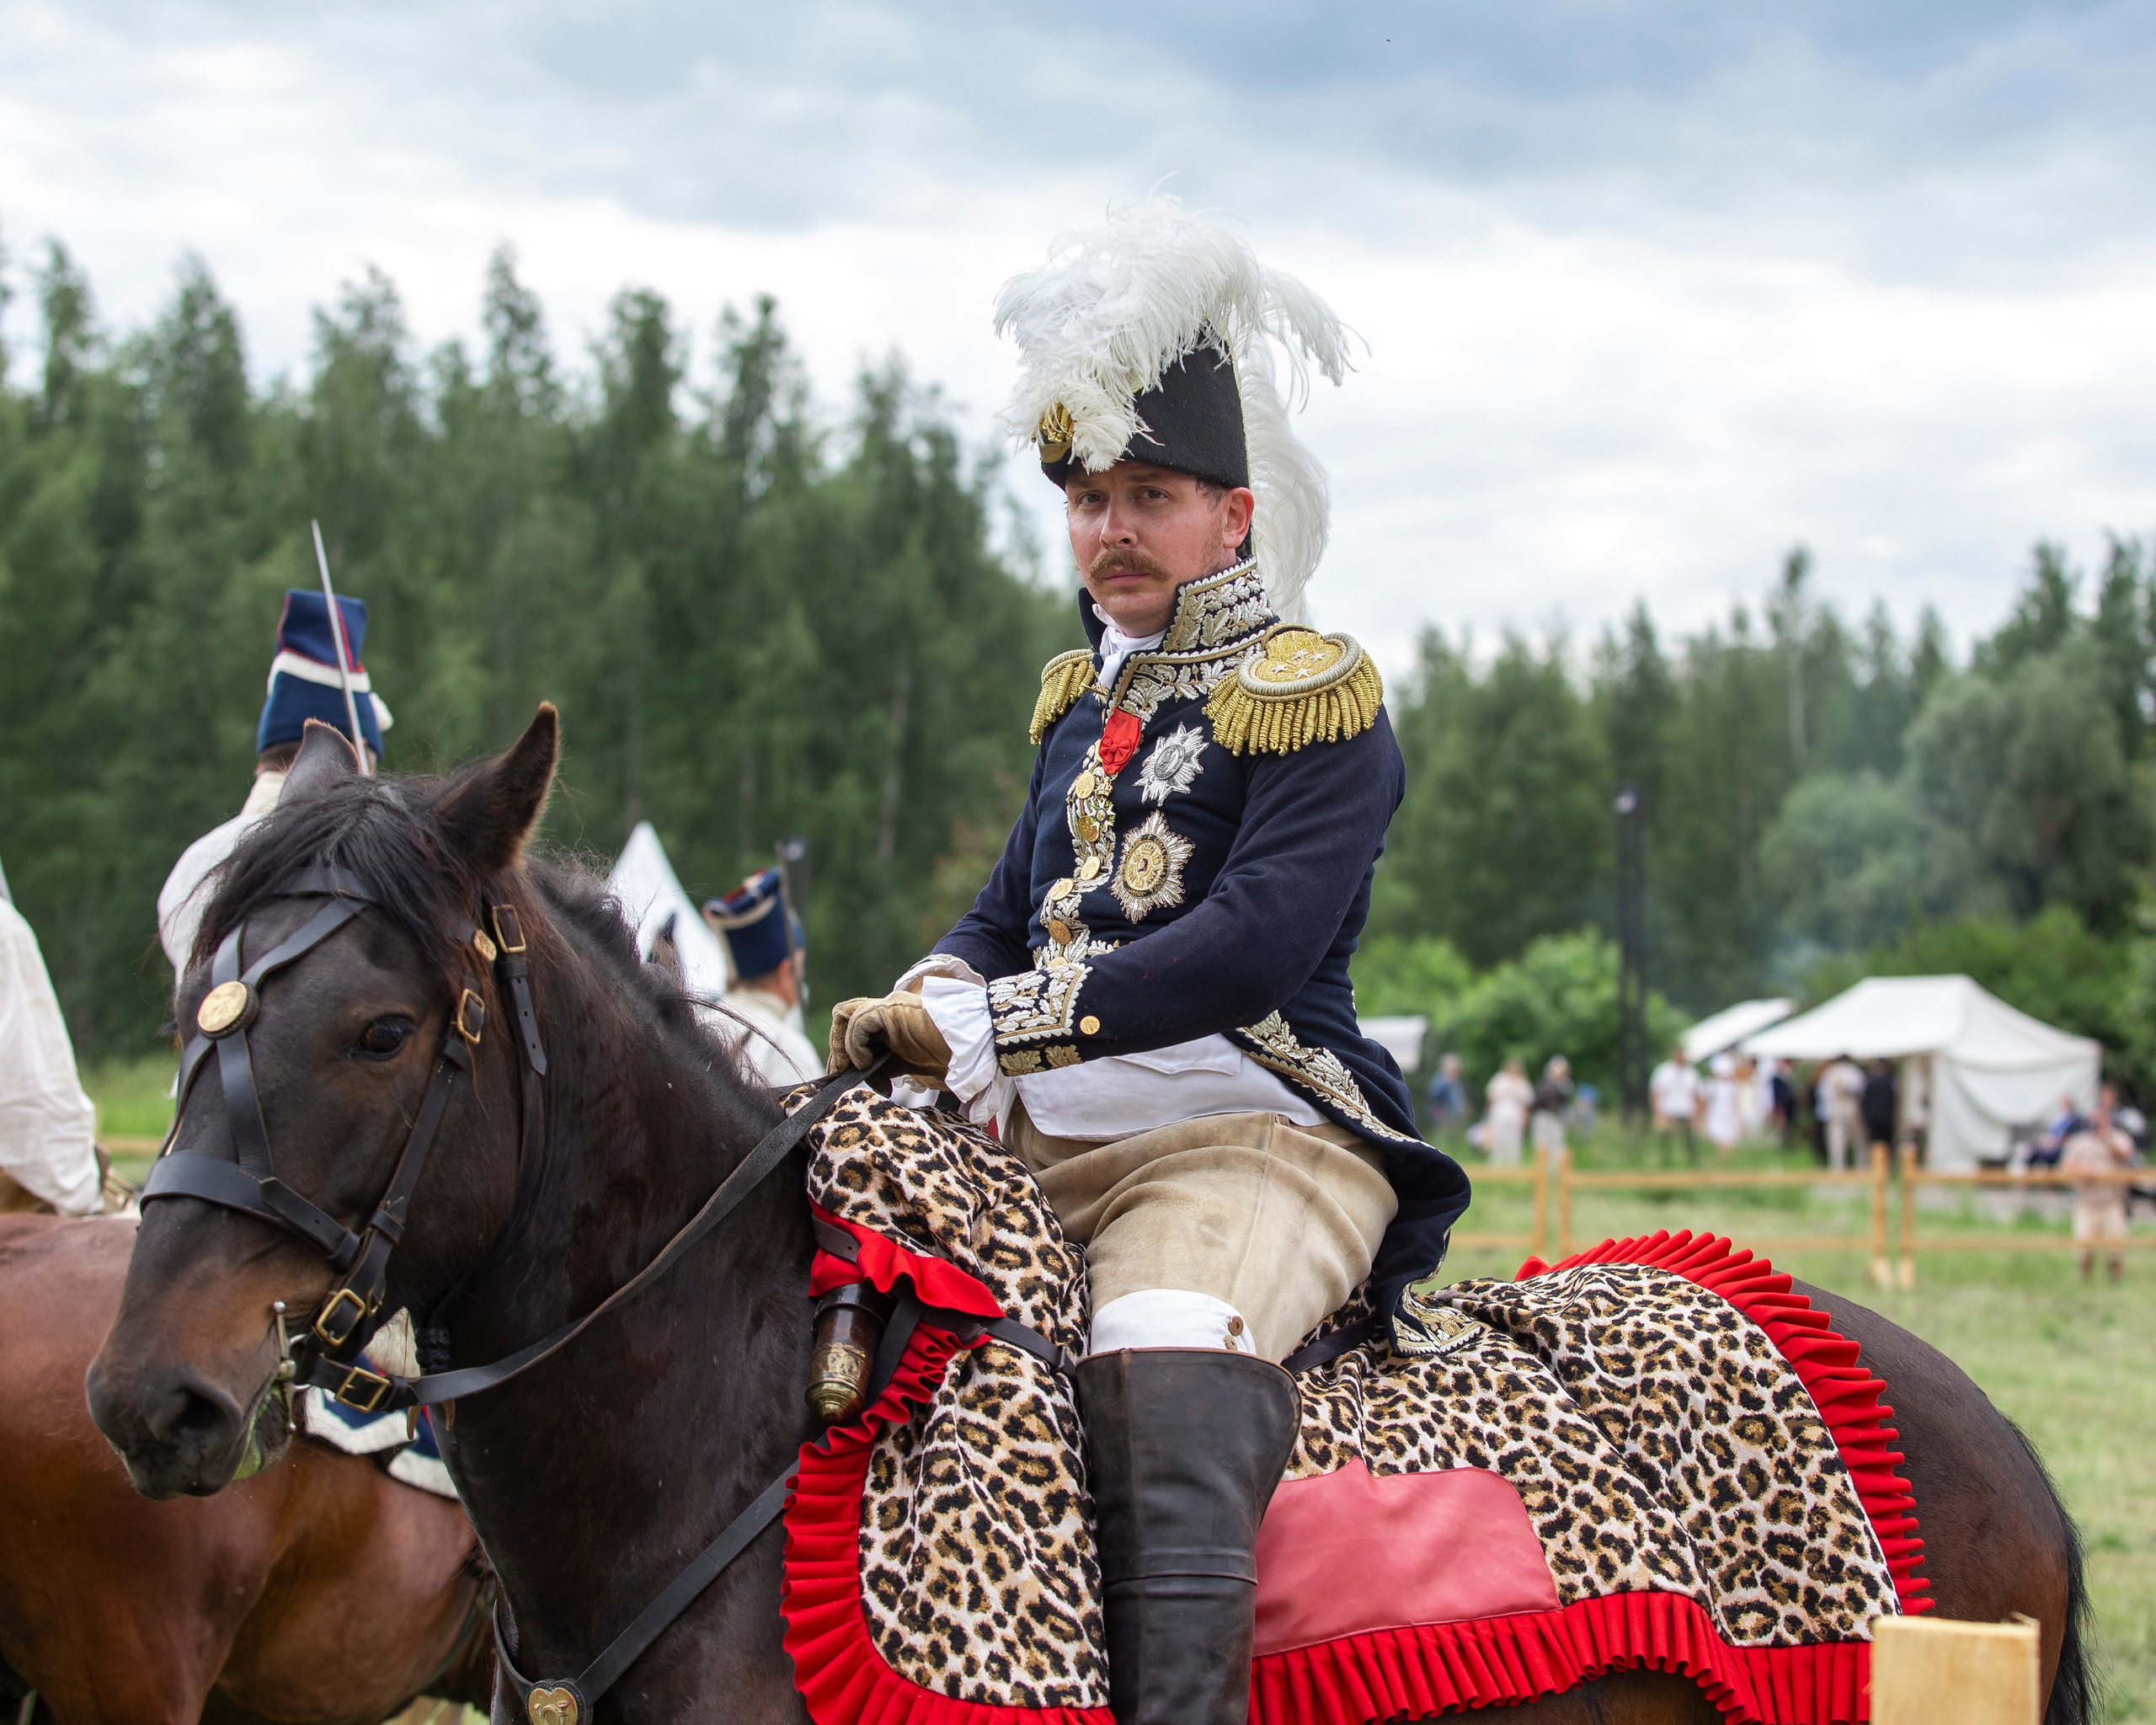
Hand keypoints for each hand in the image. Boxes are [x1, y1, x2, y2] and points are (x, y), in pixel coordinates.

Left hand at [826, 991, 952, 1082]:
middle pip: (845, 1018)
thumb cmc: (953, 1058)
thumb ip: (889, 1067)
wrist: (975, 1047)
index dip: (848, 1055)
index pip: (856, 1030)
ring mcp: (889, 1007)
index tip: (855, 1080)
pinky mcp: (891, 1009)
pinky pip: (858, 1021)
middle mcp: (888, 1011)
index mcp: (893, 1022)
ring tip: (853, 1069)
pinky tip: (865, 1063)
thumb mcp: (911, 1066)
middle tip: (844, 1075)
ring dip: (841, 1045)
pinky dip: (854, 1044)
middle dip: (838, 1048)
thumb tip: (869, 1076)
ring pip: (845, 1015)